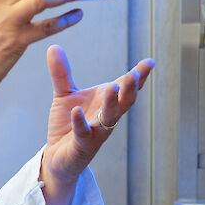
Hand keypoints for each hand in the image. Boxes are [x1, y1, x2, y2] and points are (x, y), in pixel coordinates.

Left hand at [40, 46, 154, 204]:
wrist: (57, 156)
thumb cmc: (68, 124)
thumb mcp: (64, 95)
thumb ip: (62, 73)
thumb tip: (54, 47)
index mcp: (106, 104)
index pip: (125, 89)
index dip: (139, 77)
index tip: (150, 62)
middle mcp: (106, 118)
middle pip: (123, 103)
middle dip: (130, 90)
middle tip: (135, 75)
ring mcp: (96, 133)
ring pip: (109, 119)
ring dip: (111, 104)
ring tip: (112, 88)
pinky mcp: (81, 146)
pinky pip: (83, 134)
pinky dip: (80, 123)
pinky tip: (77, 112)